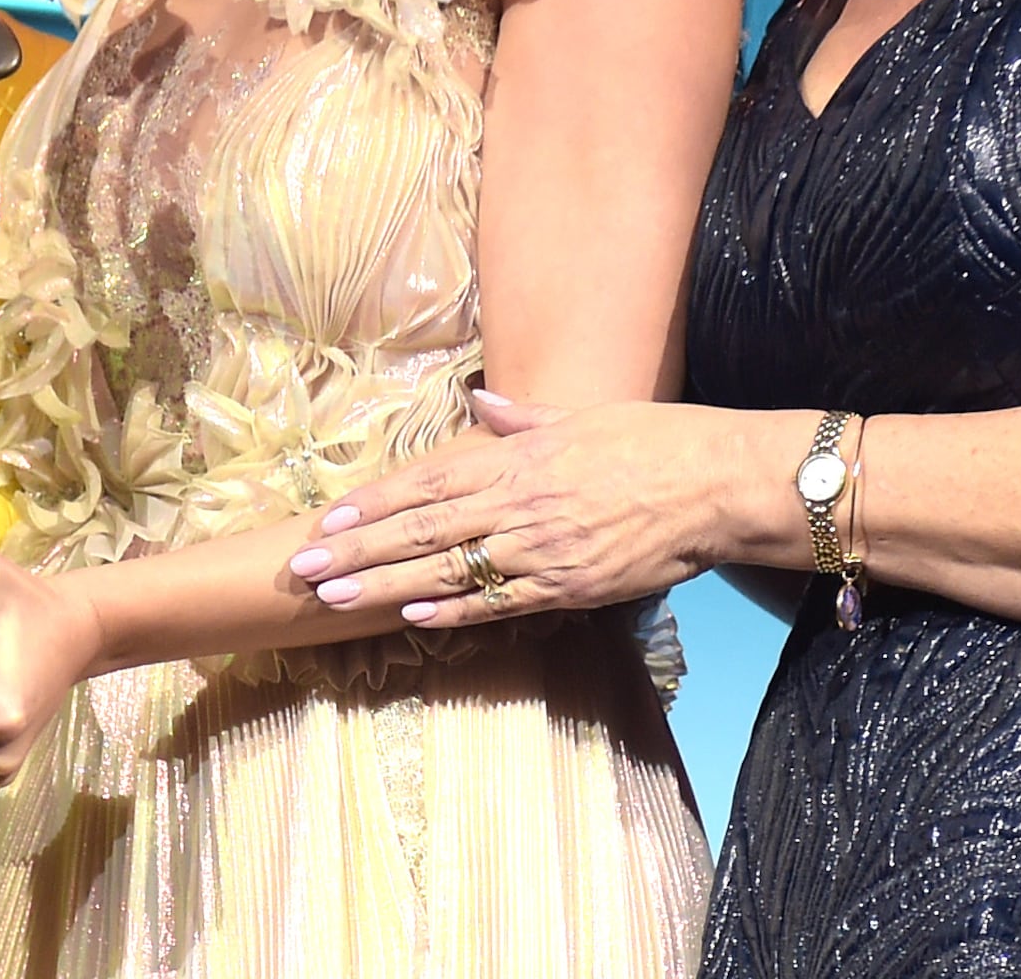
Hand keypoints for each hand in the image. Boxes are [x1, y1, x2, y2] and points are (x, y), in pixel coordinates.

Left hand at [287, 391, 720, 628]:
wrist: (718, 485)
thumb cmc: (656, 442)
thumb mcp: (582, 416)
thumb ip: (522, 418)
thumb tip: (478, 404)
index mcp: (518, 459)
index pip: (426, 483)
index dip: (371, 503)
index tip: (325, 519)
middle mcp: (520, 504)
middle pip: (421, 530)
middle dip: (356, 550)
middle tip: (302, 567)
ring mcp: (543, 549)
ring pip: (448, 571)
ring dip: (385, 586)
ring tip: (334, 599)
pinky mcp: (571, 587)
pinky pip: (500, 603)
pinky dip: (453, 611)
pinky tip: (411, 616)